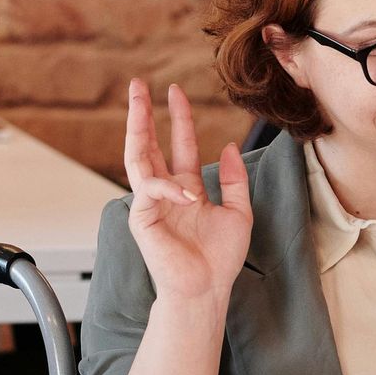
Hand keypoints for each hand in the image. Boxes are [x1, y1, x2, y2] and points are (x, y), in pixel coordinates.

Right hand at [122, 79, 252, 318]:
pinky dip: (170, 188)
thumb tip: (229, 146)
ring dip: (136, 127)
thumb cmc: (220, 259)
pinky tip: (189, 193)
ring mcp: (150, 204)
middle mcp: (164, 192)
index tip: (175, 92)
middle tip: (138, 84)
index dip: (178, 119)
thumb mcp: (238, 211)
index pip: (179, 146)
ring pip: (137, 158)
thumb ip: (234, 179)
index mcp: (185, 189)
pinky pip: (150, 191)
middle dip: (142, 114)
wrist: (207, 290)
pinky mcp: (142, 219)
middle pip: (148, 145)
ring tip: (138, 101)